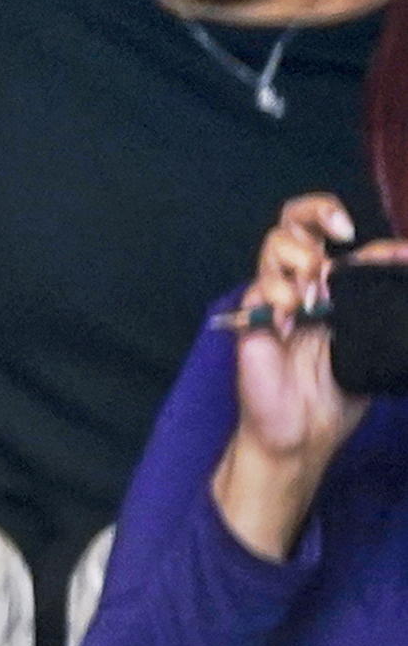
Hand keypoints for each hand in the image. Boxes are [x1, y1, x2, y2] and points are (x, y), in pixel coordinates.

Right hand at [213, 194, 380, 559]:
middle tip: (342, 233)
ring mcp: (277, 298)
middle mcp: (305, 283)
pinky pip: (259, 288)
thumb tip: (402, 257)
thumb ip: (383, 300)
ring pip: (276, 245)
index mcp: (336, 285)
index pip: (341, 238)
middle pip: (296, 222)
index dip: (363, 232)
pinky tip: (291, 318)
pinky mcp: (254, 320)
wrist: (304, 433)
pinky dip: (278, 295)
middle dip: (318, 212)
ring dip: (300, 259)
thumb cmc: (340, 392)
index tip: (392, 251)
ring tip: (315, 296)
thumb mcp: (377, 340)